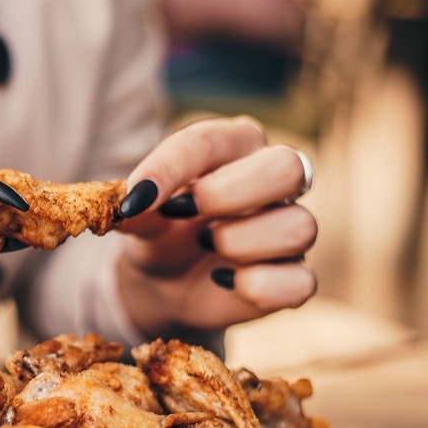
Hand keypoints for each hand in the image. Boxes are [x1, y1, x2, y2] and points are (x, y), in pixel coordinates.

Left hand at [114, 116, 316, 333]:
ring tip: (205, 245)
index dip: (171, 168)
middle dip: (228, 194)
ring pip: (299, 226)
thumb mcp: (139, 218)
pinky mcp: (293, 275)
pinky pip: (300, 282)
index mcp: (233, 146)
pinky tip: (222, 279)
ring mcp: (289, 226)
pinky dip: (256, 286)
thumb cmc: (160, 231)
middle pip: (288, 167)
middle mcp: (272, 180)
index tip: (135, 198)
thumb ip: (134, 208)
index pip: (211, 141)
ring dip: (240, 242)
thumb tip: (127, 205)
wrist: (166, 282)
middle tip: (184, 214)